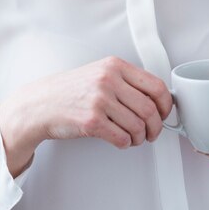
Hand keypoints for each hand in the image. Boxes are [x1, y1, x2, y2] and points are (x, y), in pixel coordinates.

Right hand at [0, 56, 171, 175]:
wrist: (42, 102)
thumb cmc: (72, 90)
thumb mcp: (100, 72)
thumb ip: (126, 81)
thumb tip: (156, 99)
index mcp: (115, 65)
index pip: (155, 85)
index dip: (166, 104)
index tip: (165, 113)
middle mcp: (108, 80)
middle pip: (149, 109)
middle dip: (156, 126)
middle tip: (153, 132)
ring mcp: (100, 100)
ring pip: (138, 126)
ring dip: (140, 137)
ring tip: (134, 137)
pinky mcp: (91, 121)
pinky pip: (122, 138)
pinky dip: (126, 143)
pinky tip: (121, 140)